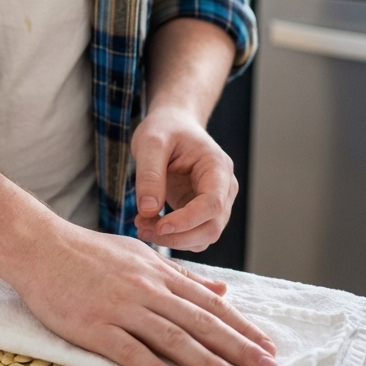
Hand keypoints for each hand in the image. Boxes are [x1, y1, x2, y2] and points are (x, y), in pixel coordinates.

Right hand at [12, 223, 276, 365]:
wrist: (39, 246)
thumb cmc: (87, 252)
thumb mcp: (140, 255)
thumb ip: (181, 276)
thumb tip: (222, 289)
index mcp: (158, 274)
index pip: (209, 303)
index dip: (240, 326)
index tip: (266, 347)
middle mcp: (147, 290)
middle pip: (200, 322)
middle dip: (237, 346)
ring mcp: (121, 308)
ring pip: (173, 337)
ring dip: (208, 361)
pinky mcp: (95, 327)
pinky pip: (131, 352)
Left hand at [132, 105, 237, 250]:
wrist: (173, 125)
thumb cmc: (165, 129)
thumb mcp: (150, 143)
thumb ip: (149, 175)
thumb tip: (148, 210)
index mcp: (217, 167)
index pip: (213, 204)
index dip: (187, 220)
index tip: (158, 226)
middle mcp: (224, 188)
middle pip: (211, 227)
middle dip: (177, 236)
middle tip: (141, 228)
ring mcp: (216, 202)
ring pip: (203, 237)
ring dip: (173, 240)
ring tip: (141, 225)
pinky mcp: (202, 211)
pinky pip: (193, 235)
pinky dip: (173, 237)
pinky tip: (149, 224)